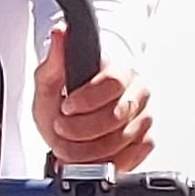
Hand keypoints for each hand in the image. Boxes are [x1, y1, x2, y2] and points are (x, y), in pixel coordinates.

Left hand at [32, 25, 150, 169]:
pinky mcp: (145, 141)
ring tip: (66, 147)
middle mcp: (137, 93)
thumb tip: (61, 32)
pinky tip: (86, 159)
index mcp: (120, 71)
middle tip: (61, 129)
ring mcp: (144, 118)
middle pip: (117, 115)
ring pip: (121, 139)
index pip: (113, 82)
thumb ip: (54, 60)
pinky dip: (103, 163)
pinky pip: (130, 156)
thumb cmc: (64, 98)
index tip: (66, 107)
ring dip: (87, 149)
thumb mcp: (49, 81)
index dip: (87, 99)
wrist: (70, 122)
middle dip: (81, 128)